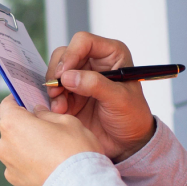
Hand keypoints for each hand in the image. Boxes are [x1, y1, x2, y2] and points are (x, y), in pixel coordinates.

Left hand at [0, 95, 100, 185]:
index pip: (7, 105)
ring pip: (17, 149)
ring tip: (53, 151)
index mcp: (12, 124)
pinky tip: (51, 166)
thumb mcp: (67, 121)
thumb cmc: (75, 151)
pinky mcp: (17, 184)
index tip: (28, 100)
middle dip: (27, 125)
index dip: (18, 100)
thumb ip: (47, 114)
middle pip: (12, 128)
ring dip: (29, 146)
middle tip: (49, 127)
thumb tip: (37, 112)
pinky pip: (22, 167)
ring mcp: (9, 167)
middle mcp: (4, 145)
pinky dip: (32, 164)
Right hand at [46, 32, 154, 162]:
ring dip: (54, 88)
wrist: (127, 144)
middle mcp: (94, 62)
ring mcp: (81, 77)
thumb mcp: (119, 99)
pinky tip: (60, 111)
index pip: (84, 42)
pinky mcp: (71, 94)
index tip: (63, 73)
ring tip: (60, 107)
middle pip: (65, 54)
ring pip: (56, 71)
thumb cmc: (132, 117)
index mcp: (111, 55)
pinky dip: (53, 100)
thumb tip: (68, 77)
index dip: (71, 54)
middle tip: (56, 89)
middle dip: (57, 72)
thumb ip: (95, 85)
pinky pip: (54, 90)